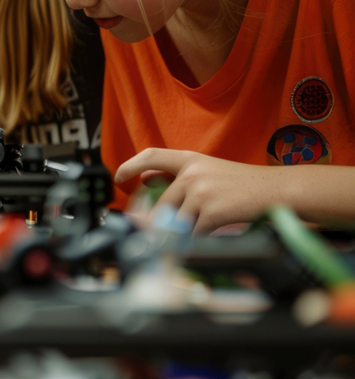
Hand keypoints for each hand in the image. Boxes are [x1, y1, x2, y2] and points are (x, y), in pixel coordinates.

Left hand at [115, 148, 284, 234]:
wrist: (278, 190)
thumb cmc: (246, 184)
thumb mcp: (210, 171)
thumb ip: (182, 178)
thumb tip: (148, 185)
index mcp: (190, 160)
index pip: (151, 156)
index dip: (131, 165)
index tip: (119, 176)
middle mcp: (191, 173)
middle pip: (161, 204)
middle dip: (161, 223)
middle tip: (162, 234)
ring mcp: (200, 191)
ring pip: (176, 222)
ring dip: (185, 234)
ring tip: (200, 232)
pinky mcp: (211, 211)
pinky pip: (194, 234)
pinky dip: (200, 240)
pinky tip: (212, 235)